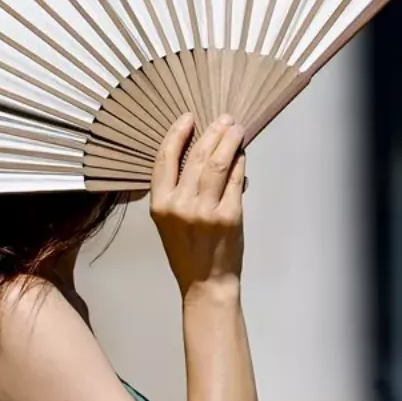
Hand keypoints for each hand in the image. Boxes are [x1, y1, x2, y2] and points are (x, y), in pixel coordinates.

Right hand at [150, 113, 246, 298]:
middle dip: (212, 132)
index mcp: (160, 204)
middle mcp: (180, 205)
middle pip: (196, 156)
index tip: (188, 117)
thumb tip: (201, 152)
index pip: (165, 158)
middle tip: (224, 119)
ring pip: (217, 163)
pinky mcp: (229, 215)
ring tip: (235, 129)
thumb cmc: (186, 251)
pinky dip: (240, 163)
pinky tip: (242, 155)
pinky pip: (235, 180)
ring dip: (228, 141)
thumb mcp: (169, 220)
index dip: (177, 134)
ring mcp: (206, 210)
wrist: (206, 282)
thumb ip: (178, 189)